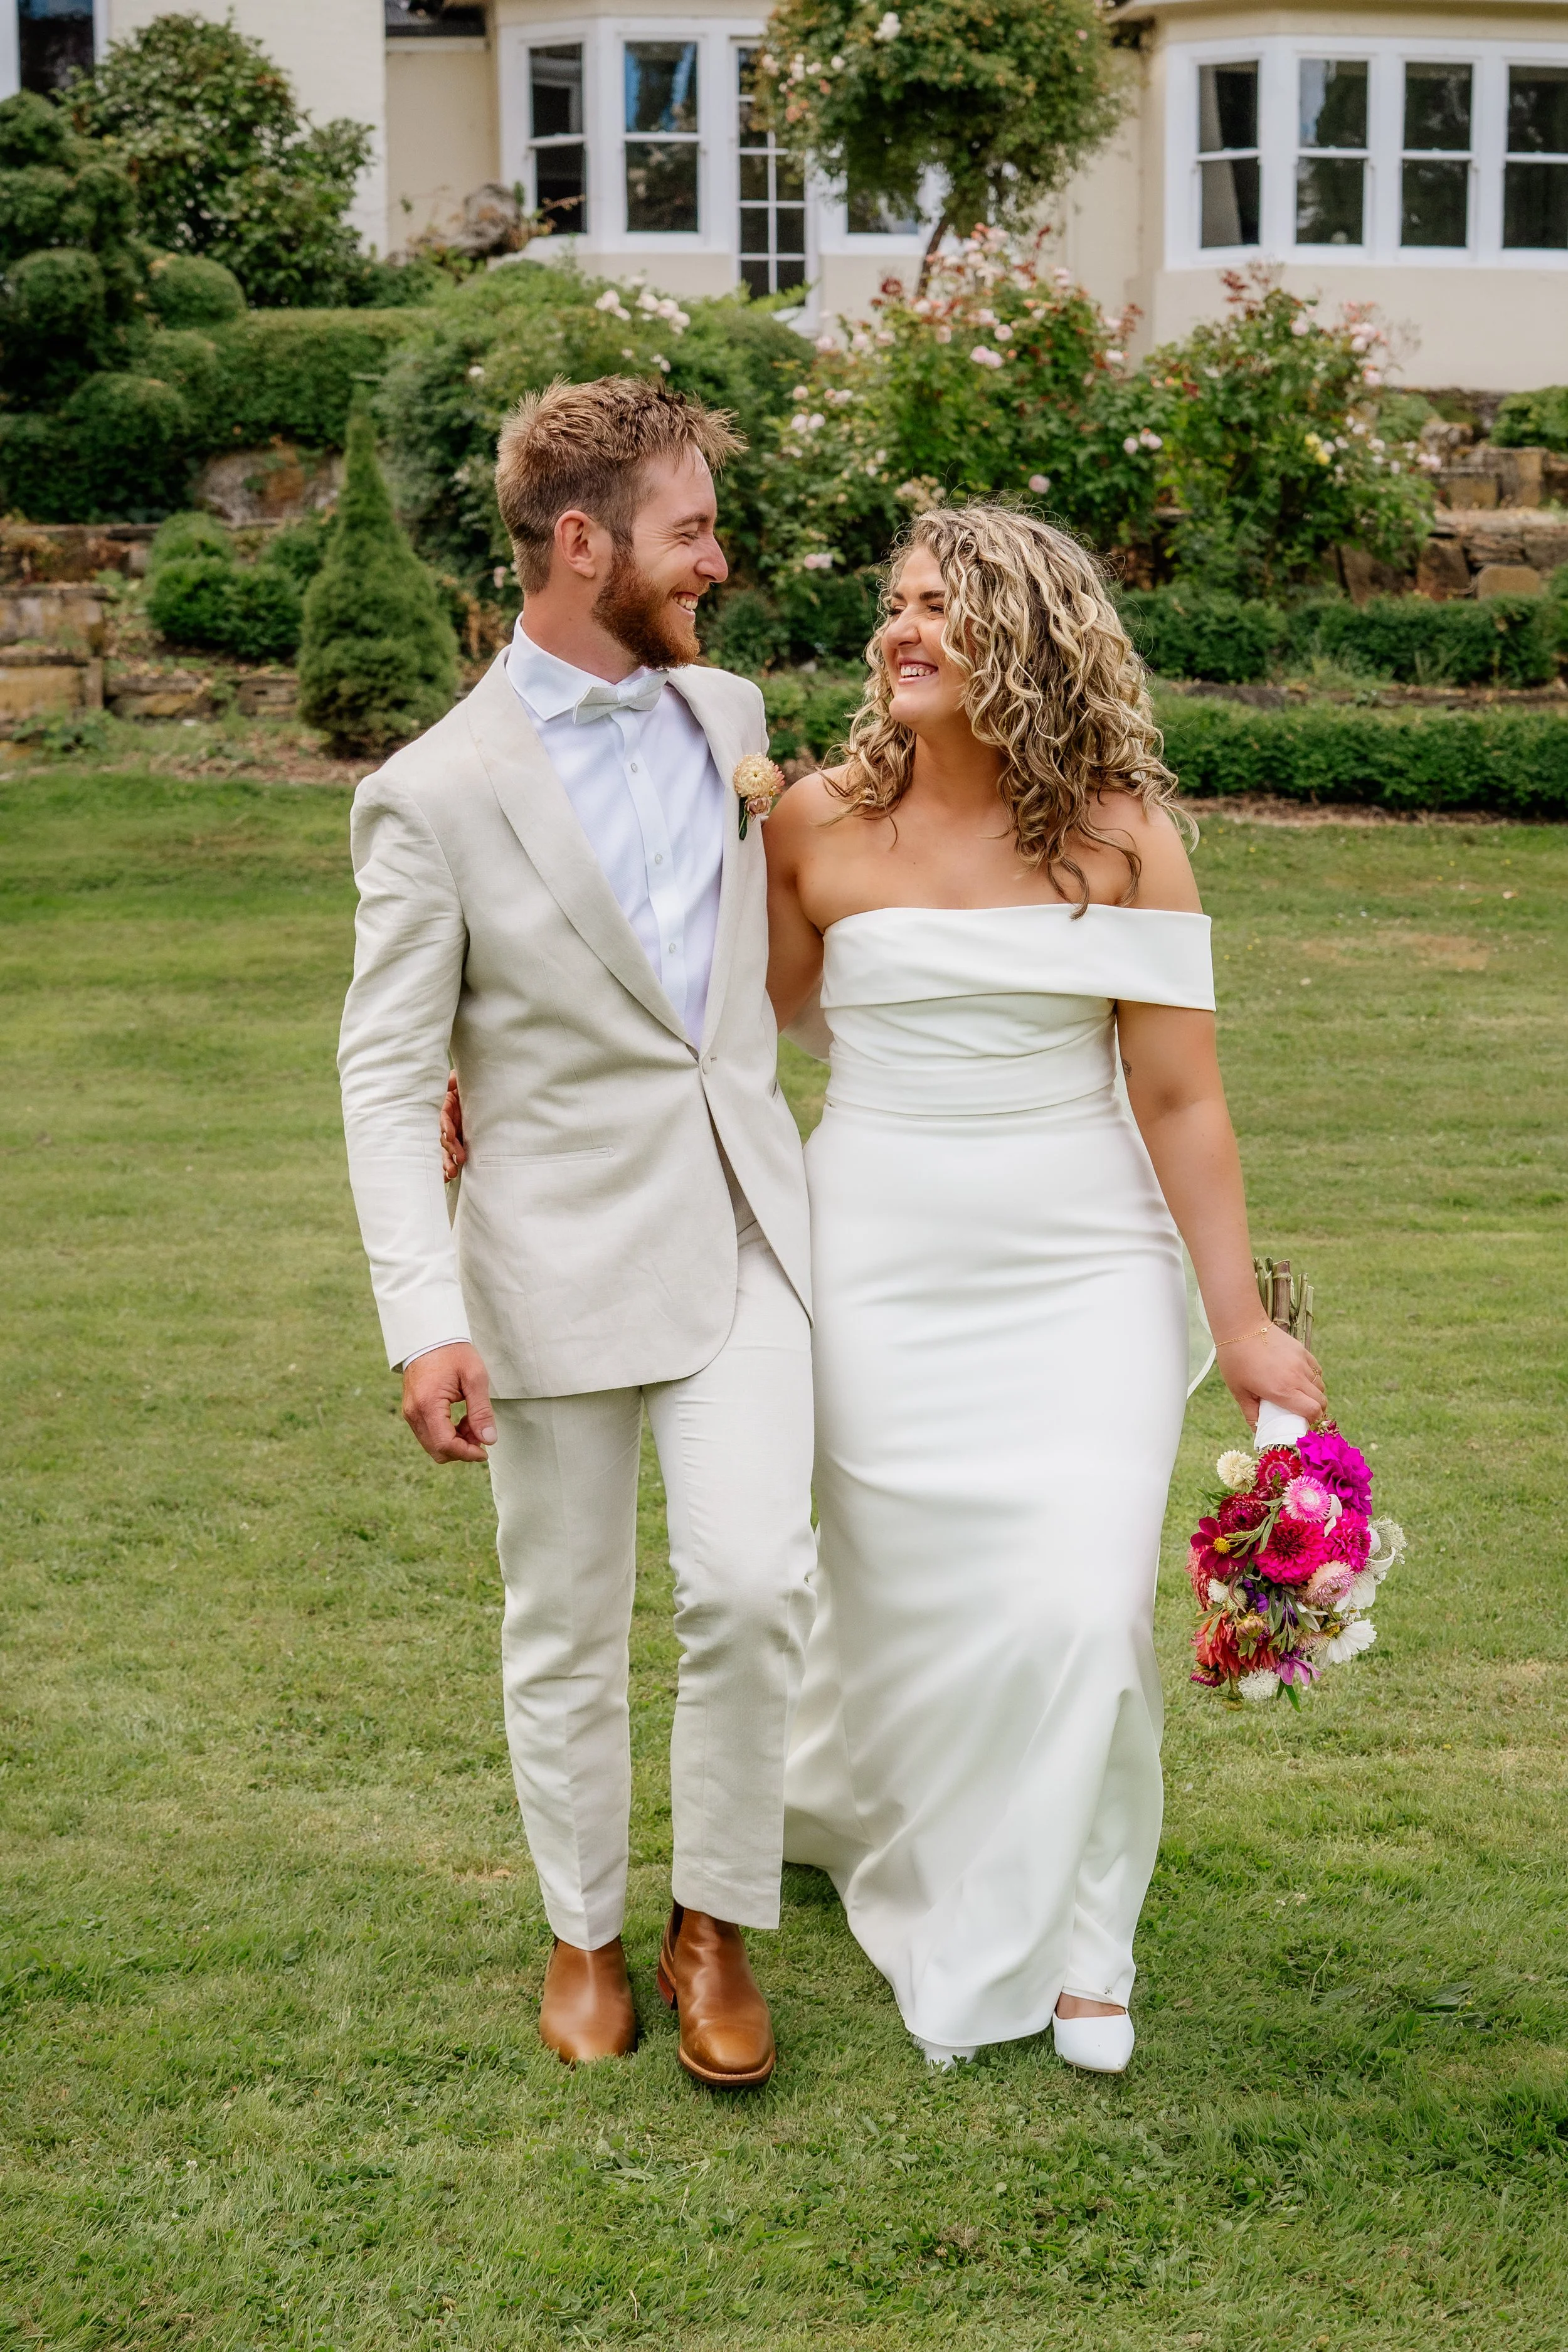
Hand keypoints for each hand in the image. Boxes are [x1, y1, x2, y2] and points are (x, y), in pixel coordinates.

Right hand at [402, 1342, 495, 1462]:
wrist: (430, 1336)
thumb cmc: (453, 1352)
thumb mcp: (474, 1378)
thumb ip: (481, 1411)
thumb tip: (489, 1439)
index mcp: (428, 1404)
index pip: (445, 1444)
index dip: (467, 1453)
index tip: (485, 1450)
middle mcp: (414, 1413)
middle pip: (438, 1450)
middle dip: (463, 1449)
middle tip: (481, 1433)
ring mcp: (410, 1413)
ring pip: (433, 1445)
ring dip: (456, 1442)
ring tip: (473, 1423)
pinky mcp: (412, 1411)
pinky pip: (429, 1434)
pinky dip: (447, 1434)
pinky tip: (461, 1420)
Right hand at [440, 1070, 465, 1182]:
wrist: (476, 1090)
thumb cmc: (466, 1085)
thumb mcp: (458, 1081)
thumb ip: (453, 1081)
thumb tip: (451, 1079)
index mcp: (446, 1107)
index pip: (443, 1118)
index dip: (445, 1126)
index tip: (450, 1134)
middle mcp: (446, 1122)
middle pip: (444, 1138)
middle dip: (449, 1150)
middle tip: (456, 1161)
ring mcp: (451, 1133)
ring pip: (446, 1149)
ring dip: (447, 1161)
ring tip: (450, 1173)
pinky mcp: (458, 1140)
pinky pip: (452, 1153)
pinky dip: (449, 1164)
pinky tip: (448, 1177)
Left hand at [1216, 1323, 1326, 1432]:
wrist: (1241, 1327)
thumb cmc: (1236, 1361)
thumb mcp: (1239, 1392)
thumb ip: (1251, 1414)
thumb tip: (1258, 1431)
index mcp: (1282, 1390)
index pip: (1312, 1411)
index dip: (1311, 1420)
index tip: (1301, 1422)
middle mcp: (1296, 1377)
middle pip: (1321, 1401)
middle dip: (1315, 1410)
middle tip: (1302, 1412)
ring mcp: (1301, 1362)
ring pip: (1320, 1385)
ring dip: (1314, 1394)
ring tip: (1299, 1395)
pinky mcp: (1302, 1351)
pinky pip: (1316, 1370)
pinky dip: (1313, 1379)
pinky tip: (1299, 1379)